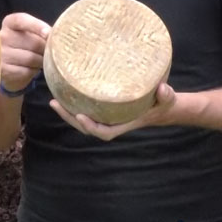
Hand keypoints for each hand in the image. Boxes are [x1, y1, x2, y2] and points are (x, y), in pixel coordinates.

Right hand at [0, 12, 50, 92]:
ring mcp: (0, 54)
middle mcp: (2, 37)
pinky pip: (26, 71)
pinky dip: (33, 72)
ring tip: (40, 61)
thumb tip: (54, 36)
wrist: (6, 63)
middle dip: (46, 49)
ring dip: (41, 62)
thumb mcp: (29, 32)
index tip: (48, 33)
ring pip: (31, 59)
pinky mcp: (3, 70)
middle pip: (33, 43)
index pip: (22, 20)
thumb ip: (41, 31)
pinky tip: (31, 69)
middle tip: (49, 53)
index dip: (36, 26)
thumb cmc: (23, 44)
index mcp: (9, 23)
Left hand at [49, 82, 176, 140]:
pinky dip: (73, 103)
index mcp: (124, 123)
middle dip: (70, 118)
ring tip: (53, 100)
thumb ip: (166, 96)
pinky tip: (62, 92)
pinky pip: (84, 108)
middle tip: (54, 103)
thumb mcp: (168, 99)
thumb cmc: (162, 102)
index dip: (91, 127)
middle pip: (86, 126)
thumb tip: (163, 89)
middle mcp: (111, 121)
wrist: (160, 102)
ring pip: (82, 118)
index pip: (103, 132)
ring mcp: (105, 115)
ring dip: (67, 111)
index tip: (80, 116)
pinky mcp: (102, 107)